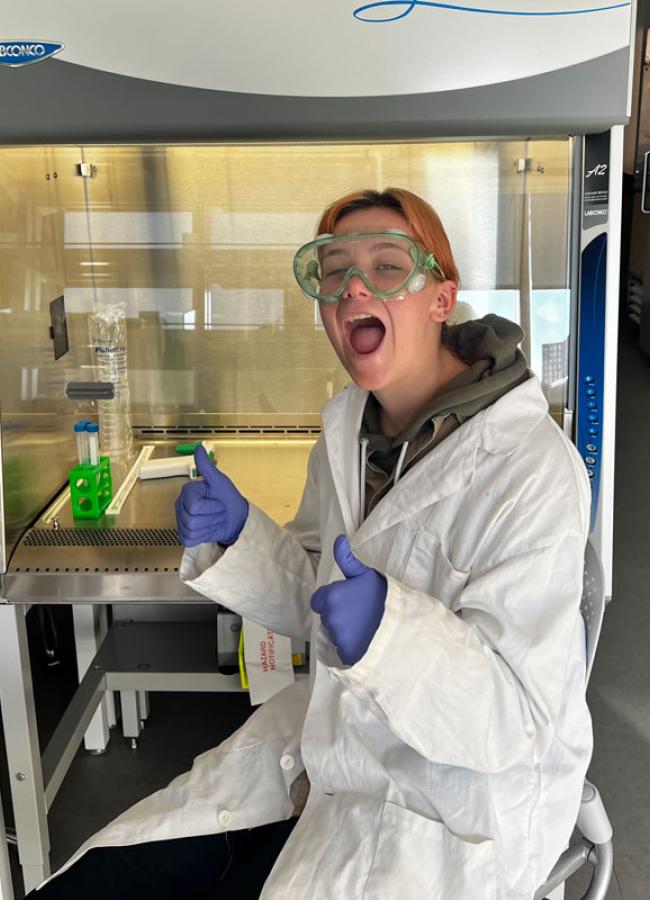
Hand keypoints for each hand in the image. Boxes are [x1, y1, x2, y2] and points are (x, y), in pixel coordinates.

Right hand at [175, 445, 248, 546]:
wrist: (235, 518)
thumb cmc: (229, 499)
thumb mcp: (220, 481)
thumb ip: (206, 466)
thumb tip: (198, 448)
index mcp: (188, 492)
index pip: (195, 506)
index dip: (211, 506)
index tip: (218, 501)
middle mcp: (181, 505)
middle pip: (192, 519)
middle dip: (212, 517)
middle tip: (217, 511)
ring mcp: (182, 520)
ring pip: (192, 529)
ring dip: (209, 526)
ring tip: (214, 519)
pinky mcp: (185, 534)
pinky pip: (190, 539)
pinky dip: (203, 536)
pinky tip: (208, 528)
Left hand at [311, 534, 386, 665]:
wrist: (403, 623)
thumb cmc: (383, 595)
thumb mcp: (365, 574)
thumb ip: (347, 559)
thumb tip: (339, 538)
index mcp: (332, 595)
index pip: (318, 600)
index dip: (331, 600)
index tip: (348, 601)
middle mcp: (330, 616)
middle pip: (327, 617)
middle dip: (339, 615)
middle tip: (360, 613)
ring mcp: (337, 637)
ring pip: (334, 633)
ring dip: (345, 631)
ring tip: (365, 626)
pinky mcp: (345, 653)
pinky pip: (342, 649)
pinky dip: (351, 646)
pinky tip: (366, 639)